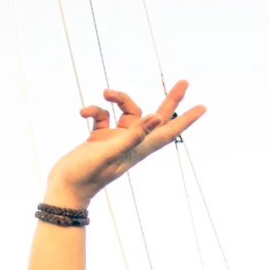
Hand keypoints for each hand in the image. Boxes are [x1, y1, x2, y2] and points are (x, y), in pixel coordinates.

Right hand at [42, 81, 206, 209]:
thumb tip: (158, 117)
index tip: (203, 107)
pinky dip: (94, 110)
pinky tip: (83, 113)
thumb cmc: (87, 174)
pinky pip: (104, 116)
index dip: (186, 119)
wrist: (65, 187)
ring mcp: (117, 140)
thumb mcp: (111, 151)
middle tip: (185, 82)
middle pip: (157, 117)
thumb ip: (134, 135)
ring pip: (127, 110)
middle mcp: (132, 143)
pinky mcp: (101, 138)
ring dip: (117, 98)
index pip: (169, 131)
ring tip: (105, 93)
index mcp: (140, 148)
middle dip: (170, 99)